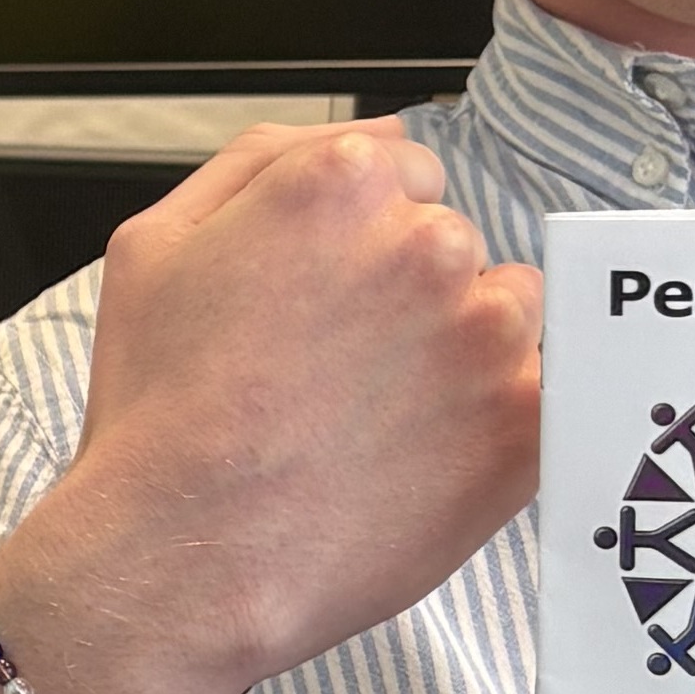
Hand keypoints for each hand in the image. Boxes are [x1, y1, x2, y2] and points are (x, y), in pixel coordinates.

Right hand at [0, 120, 543, 693]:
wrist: (184, 559)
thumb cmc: (157, 411)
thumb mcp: (153, 245)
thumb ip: (265, 159)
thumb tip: (378, 134)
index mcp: (338, 185)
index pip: (403, 175)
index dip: (356, 243)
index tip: (320, 305)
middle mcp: (427, 243)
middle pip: (452, 244)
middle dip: (407, 295)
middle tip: (334, 375)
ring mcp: (488, 335)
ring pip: (506, 314)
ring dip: (461, 352)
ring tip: (381, 422)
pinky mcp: (525, 422)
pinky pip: (541, 395)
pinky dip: (495, 423)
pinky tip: (424, 458)